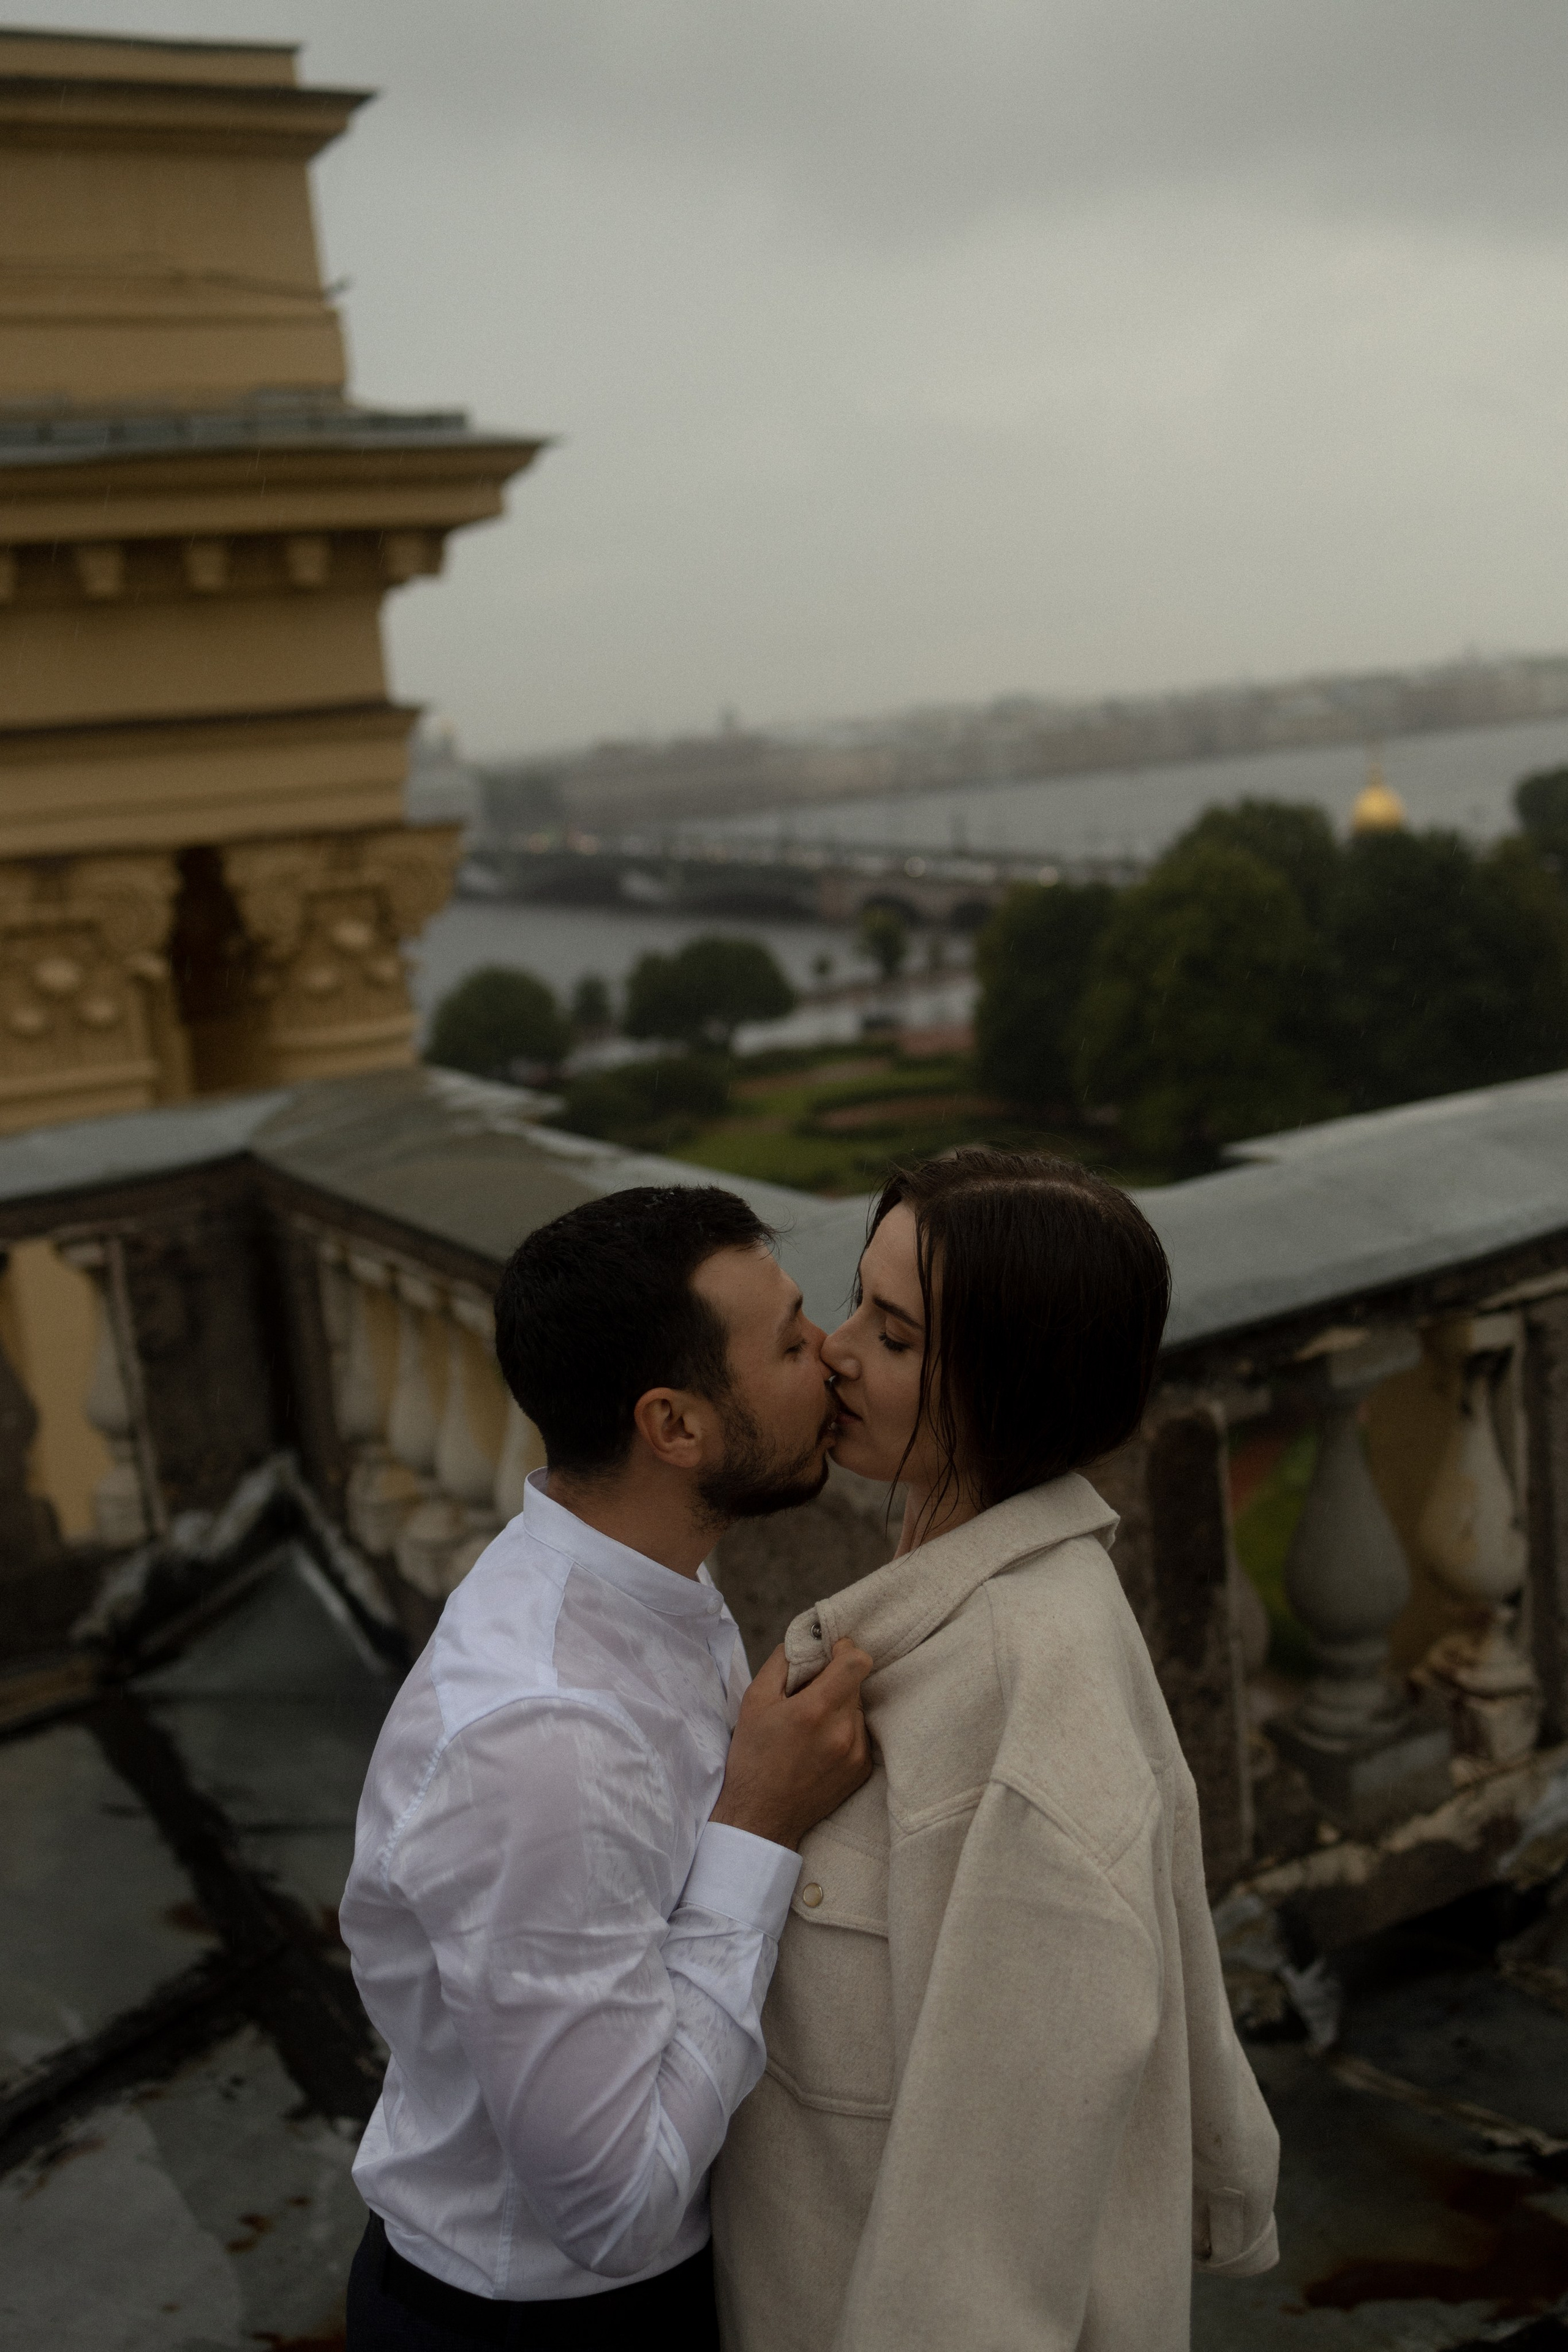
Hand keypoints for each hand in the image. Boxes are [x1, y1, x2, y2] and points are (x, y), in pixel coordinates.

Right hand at [710, 1639, 872, 1850]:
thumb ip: (782, 1662)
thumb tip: (806, 1640)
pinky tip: (819, 1747)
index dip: (845, 1650)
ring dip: (840, 1707)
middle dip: (834, 1681)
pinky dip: (844, 1731)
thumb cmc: (753, 1756)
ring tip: (810, 1727)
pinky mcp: (862, 1770)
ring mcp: (856, 1753)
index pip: (857, 1662)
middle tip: (807, 1695)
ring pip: (858, 1709)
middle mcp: (843, 1731)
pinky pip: (860, 1734)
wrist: (761, 1816)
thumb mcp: (754, 1701)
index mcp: (816, 1710)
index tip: (830, 1654)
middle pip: (855, 1684)